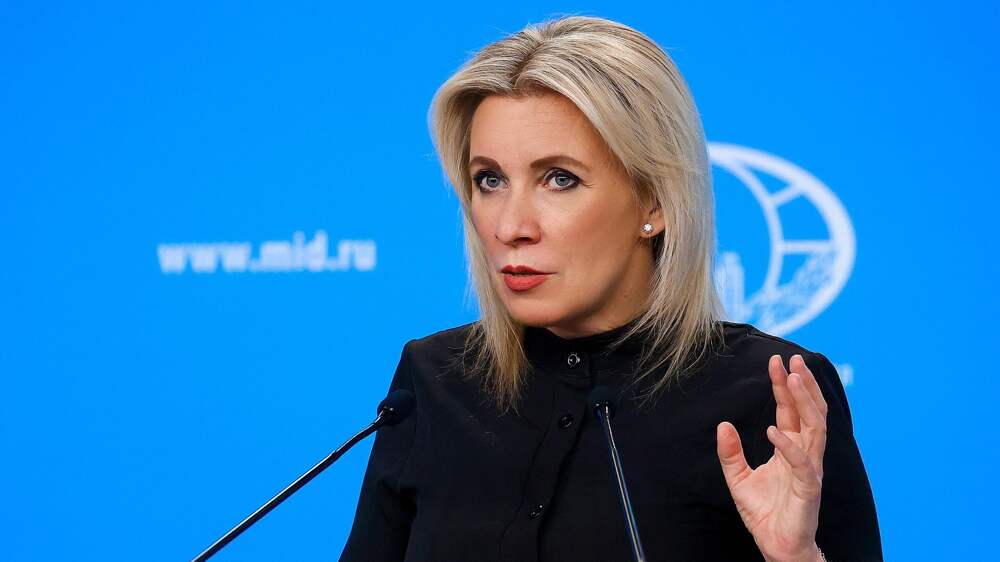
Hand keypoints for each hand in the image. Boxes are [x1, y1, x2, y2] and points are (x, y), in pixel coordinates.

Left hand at [716, 354, 827, 561]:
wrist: (777, 546)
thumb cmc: (764, 513)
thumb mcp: (738, 479)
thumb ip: (730, 453)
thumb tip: (722, 426)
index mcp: (790, 449)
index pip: (790, 411)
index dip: (783, 386)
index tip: (776, 362)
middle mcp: (804, 455)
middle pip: (809, 412)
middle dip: (800, 384)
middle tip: (790, 360)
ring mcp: (809, 470)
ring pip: (815, 429)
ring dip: (804, 402)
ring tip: (792, 380)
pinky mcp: (809, 489)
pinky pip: (803, 463)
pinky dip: (789, 445)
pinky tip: (774, 430)